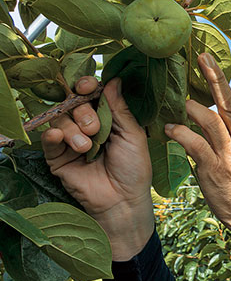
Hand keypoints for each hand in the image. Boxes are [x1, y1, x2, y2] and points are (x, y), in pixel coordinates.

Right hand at [41, 77, 153, 259]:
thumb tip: (114, 80)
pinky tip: (59, 137)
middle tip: (95, 128)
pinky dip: (52, 135)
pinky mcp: (57, 157)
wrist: (123, 200)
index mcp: (107, 118)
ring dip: (72, 128)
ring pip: (60, 119)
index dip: (86, 86)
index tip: (87, 86)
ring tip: (86, 145)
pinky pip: (47, 139)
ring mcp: (70, 141)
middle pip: (73, 104)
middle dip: (83, 112)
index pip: (91, 94)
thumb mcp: (133, 136)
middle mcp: (86, 126)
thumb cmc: (134, 169)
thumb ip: (120, 109)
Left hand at [165, 53, 230, 246]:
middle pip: (228, 102)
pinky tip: (169, 129)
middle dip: (214, 77)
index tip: (209, 59)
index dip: (222, 80)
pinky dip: (180, 132)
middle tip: (200, 57)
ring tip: (180, 106)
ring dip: (191, 108)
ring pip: (209, 119)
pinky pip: (194, 143)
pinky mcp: (215, 168)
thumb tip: (224, 111)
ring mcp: (230, 154)